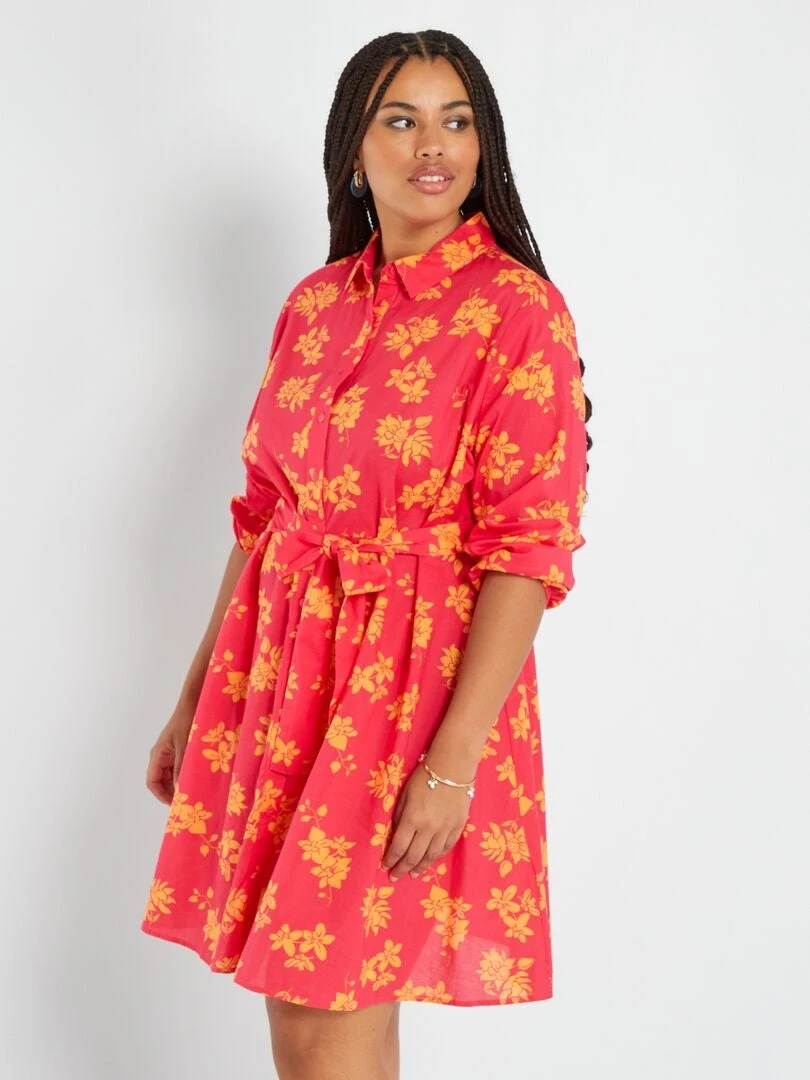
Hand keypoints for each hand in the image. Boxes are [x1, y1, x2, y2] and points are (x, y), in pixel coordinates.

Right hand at [145, 707, 194, 804]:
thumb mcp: (184, 746)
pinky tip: (197, 778)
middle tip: (187, 801)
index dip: (161, 795)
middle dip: (172, 791)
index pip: (152, 782)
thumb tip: (179, 789)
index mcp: (158, 755)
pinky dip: (185, 774)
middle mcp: (162, 756)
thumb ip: (181, 767)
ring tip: (193, 791)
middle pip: (162, 781)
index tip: (174, 804)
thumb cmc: (187, 721)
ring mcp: (170, 753)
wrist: (193, 702)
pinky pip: (179, 766)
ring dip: (180, 783)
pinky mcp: (179, 749)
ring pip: (172, 775)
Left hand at [382, 761, 470, 881]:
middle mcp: (428, 828)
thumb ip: (399, 817)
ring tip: (412, 874)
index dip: (390, 859)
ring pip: (430, 856)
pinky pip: (446, 848)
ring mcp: (445, 830)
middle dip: (402, 868)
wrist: (452, 768)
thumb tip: (396, 835)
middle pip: (413, 856)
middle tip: (395, 877)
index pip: (398, 847)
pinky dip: (436, 856)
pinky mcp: (458, 827)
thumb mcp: (404, 795)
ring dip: (420, 867)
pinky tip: (430, 860)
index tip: (385, 867)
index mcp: (412, 819)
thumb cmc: (423, 777)